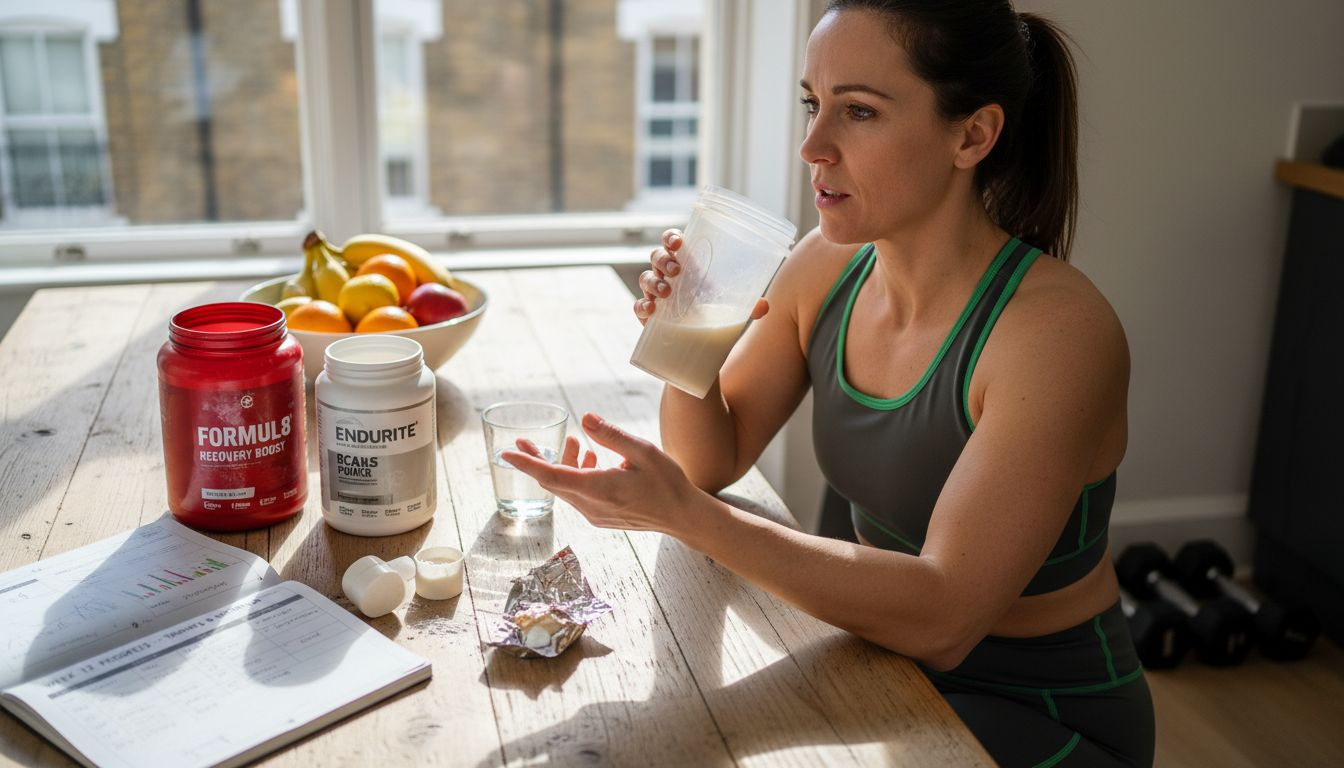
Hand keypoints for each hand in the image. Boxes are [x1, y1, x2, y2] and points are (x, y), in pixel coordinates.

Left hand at [502, 412, 707, 534]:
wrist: (683, 517)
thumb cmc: (667, 483)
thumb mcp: (644, 451)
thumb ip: (611, 435)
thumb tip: (583, 418)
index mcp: (600, 489)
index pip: (552, 476)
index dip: (527, 463)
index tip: (506, 453)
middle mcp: (592, 506)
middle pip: (553, 482)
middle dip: (537, 460)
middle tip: (523, 440)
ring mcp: (595, 515)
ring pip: (566, 488)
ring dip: (563, 465)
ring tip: (574, 442)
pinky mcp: (601, 517)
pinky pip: (578, 495)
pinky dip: (576, 476)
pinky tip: (592, 460)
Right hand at [634, 228, 769, 324]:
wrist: (699, 343)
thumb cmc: (712, 311)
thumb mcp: (731, 306)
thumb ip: (748, 304)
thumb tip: (765, 305)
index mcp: (687, 264)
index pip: (672, 242)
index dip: (670, 237)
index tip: (677, 242)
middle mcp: (668, 275)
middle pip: (657, 257)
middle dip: (663, 260)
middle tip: (676, 270)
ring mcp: (656, 294)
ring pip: (646, 278)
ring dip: (654, 282)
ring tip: (666, 291)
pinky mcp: (649, 316)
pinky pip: (638, 307)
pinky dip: (642, 307)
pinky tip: (650, 310)